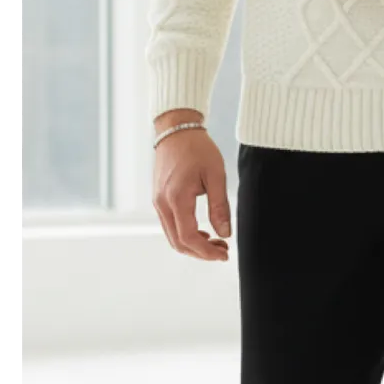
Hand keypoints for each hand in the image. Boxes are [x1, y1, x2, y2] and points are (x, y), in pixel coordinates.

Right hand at [152, 129, 230, 261]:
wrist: (176, 130)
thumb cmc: (197, 148)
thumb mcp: (215, 175)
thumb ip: (220, 206)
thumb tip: (225, 233)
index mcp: (176, 198)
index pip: (189, 238)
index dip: (206, 251)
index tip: (224, 253)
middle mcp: (162, 204)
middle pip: (178, 243)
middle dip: (201, 252)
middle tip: (222, 250)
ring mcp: (158, 202)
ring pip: (172, 236)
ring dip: (193, 245)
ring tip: (216, 241)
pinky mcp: (159, 198)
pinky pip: (170, 225)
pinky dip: (185, 234)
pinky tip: (202, 231)